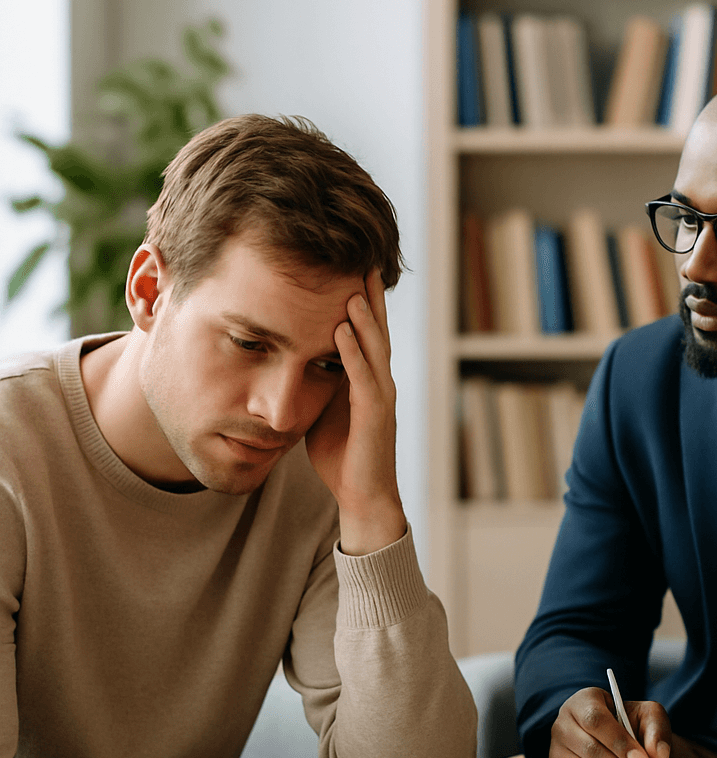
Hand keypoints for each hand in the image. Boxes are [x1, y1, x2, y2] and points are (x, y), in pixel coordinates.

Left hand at [305, 270, 406, 554]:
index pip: (366, 331)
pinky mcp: (375, 415)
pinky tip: (342, 329)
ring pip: (375, 347)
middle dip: (370, 296)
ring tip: (353, 286)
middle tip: (363, 260)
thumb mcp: (324, 409)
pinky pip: (363, 377)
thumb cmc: (341, 456)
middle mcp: (380, 382)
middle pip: (377, 330)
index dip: (361, 300)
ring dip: (364, 316)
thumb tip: (293, 357)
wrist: (362, 497)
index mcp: (367, 379)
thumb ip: (318, 382)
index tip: (350, 268)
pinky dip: (352, 352)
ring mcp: (381, 397)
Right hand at [547, 687, 671, 757]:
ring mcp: (555, 754)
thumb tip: (658, 756)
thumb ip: (657, 731)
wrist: (615, 739)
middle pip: (591, 752)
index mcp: (583, 701)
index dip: (620, 743)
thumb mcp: (648, 716)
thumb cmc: (629, 724)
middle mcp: (562, 725)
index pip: (595, 721)